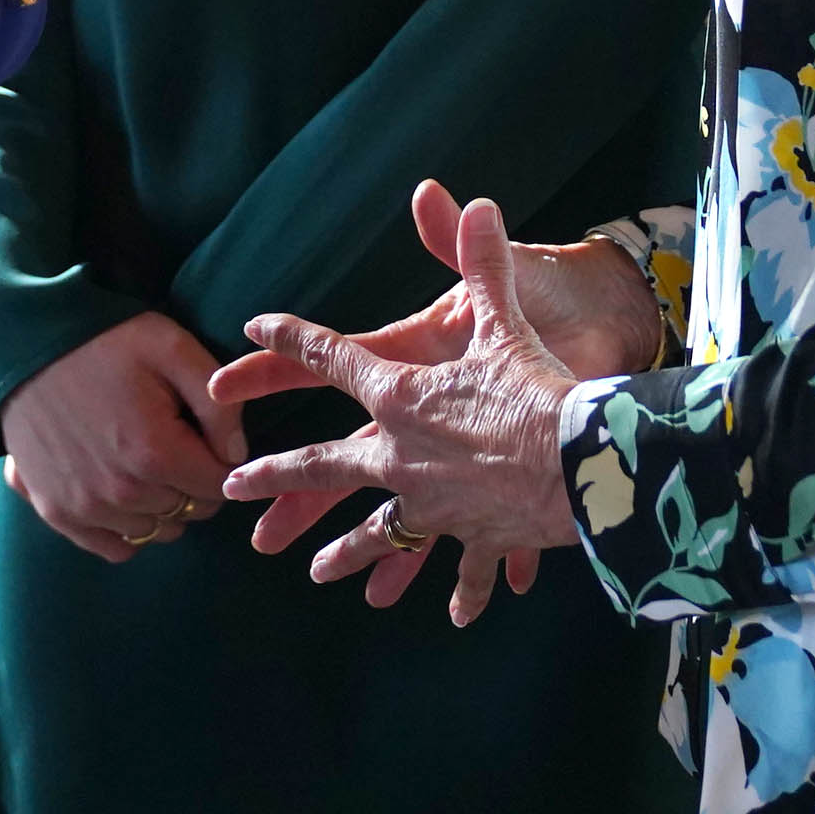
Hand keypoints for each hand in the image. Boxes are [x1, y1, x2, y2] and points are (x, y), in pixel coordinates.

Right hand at [0, 312, 245, 564]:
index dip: (220, 459)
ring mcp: (85, 507)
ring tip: (144, 459)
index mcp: (155, 452)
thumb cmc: (108, 341)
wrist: (30, 341)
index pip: (219, 486)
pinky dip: (129, 526)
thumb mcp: (174, 349)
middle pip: (189, 509)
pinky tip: (124, 488)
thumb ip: (219, 403)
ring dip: (162, 503)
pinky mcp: (56, 512)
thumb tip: (236, 455)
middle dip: (192, 479)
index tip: (204, 434)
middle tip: (174, 440)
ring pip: (157, 529)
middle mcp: (120, 491)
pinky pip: (116, 547)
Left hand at [211, 196, 579, 627]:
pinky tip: (454, 613)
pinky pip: (459, 565)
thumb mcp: (506, 319)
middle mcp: (400, 456)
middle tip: (233, 490)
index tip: (252, 331)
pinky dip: (461, 586)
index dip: (293, 341)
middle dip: (278, 478)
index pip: (333, 360)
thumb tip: (477, 202)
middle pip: (325, 467)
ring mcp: (431, 504)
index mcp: (401, 397)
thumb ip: (482, 262)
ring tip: (316, 571)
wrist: (581, 465)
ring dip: (347, 553)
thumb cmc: (538, 388)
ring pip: (377, 532)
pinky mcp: (470, 535)